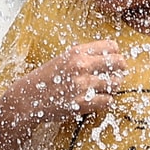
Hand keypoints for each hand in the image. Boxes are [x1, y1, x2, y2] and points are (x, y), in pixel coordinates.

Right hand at [11, 40, 126, 123]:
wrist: (27, 98)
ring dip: (113, 86)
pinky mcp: (82, 103)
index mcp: (77, 52)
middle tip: (118, 73)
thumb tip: (108, 56)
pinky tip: (99, 99)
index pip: (111, 46)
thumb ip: (84, 56)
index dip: (115, 53)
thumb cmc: (45, 78)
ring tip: (107, 87)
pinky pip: (108, 101)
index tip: (114, 59)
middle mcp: (82, 66)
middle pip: (118, 63)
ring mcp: (83, 85)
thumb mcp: (63, 59)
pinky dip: (106, 101)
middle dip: (121, 68)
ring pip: (115, 83)